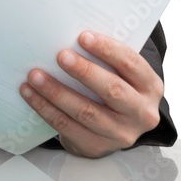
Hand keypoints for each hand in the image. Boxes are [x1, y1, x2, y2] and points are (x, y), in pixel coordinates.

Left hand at [19, 31, 162, 157]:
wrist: (114, 128)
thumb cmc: (113, 87)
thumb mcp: (120, 73)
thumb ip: (106, 58)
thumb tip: (69, 33)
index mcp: (150, 87)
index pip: (131, 63)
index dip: (107, 49)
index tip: (82, 36)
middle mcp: (141, 113)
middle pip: (112, 90)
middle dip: (84, 71)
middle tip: (60, 55)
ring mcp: (120, 134)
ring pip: (86, 111)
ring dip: (57, 91)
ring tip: (35, 75)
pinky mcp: (97, 147)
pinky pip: (67, 126)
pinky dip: (45, 108)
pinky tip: (30, 93)